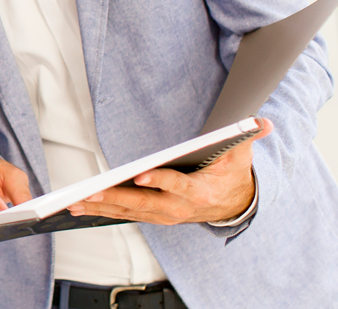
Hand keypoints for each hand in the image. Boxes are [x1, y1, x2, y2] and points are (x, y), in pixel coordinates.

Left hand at [67, 117, 273, 224]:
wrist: (233, 204)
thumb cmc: (231, 174)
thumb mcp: (242, 154)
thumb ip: (248, 137)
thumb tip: (262, 122)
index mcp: (200, 192)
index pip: (178, 186)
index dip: (160, 180)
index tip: (140, 175)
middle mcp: (179, 209)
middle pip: (144, 204)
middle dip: (116, 198)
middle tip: (91, 192)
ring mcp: (164, 215)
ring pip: (129, 213)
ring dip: (101, 207)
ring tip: (75, 202)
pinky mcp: (153, 216)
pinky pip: (124, 215)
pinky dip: (102, 212)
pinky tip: (80, 207)